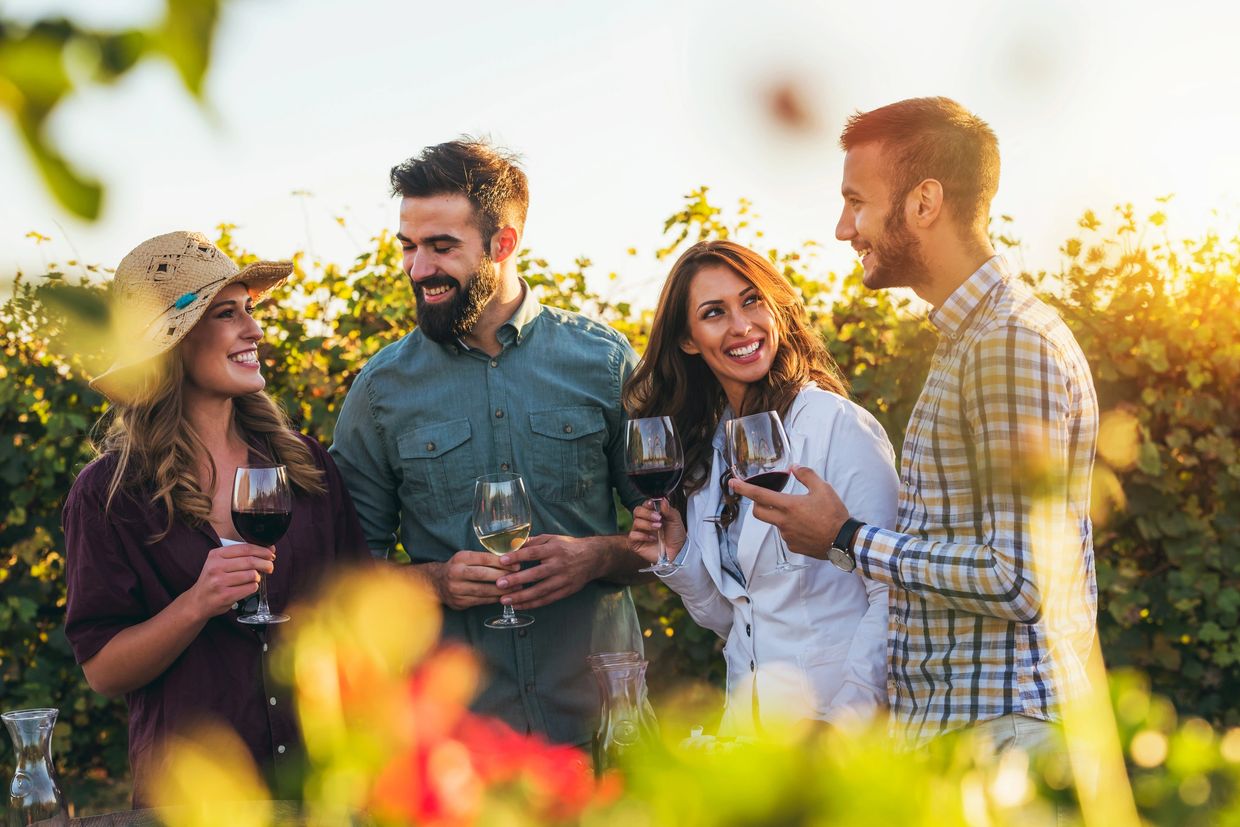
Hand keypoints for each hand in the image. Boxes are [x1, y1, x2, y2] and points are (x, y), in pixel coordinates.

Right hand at [189, 543, 274, 618]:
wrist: (197, 601)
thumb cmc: (213, 580)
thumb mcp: (219, 563)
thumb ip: (240, 555)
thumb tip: (268, 550)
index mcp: (216, 555)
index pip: (245, 548)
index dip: (261, 550)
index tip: (270, 553)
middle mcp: (216, 567)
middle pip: (250, 561)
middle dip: (265, 563)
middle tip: (270, 567)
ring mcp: (220, 582)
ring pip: (252, 575)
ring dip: (258, 577)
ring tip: (256, 578)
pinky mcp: (225, 596)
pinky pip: (250, 588)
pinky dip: (254, 587)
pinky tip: (249, 587)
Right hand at [424, 551, 520, 610]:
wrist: (436, 583)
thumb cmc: (458, 568)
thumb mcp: (467, 558)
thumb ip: (485, 558)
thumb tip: (511, 559)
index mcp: (461, 558)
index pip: (484, 559)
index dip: (502, 563)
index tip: (516, 565)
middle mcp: (456, 572)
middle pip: (484, 575)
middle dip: (504, 577)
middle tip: (519, 578)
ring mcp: (456, 589)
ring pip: (483, 590)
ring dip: (501, 590)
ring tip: (515, 589)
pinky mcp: (459, 602)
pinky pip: (481, 601)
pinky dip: (494, 598)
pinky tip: (503, 596)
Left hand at [495, 535, 603, 610]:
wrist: (593, 557)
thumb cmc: (568, 546)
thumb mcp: (552, 539)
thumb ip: (533, 542)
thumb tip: (513, 544)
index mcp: (554, 549)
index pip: (533, 553)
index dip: (517, 556)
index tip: (502, 560)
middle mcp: (559, 565)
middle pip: (536, 574)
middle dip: (516, 580)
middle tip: (499, 584)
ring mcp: (563, 579)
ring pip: (541, 590)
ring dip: (522, 596)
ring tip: (505, 600)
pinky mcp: (566, 591)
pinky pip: (547, 599)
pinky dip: (533, 604)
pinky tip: (519, 606)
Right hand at [629, 500, 686, 564]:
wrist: (678, 552)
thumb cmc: (676, 537)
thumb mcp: (675, 521)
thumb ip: (668, 510)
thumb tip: (662, 499)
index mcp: (653, 515)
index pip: (645, 505)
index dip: (647, 504)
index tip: (652, 504)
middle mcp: (645, 522)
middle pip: (637, 511)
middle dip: (647, 513)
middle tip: (658, 518)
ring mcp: (640, 532)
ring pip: (635, 522)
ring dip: (648, 524)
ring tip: (658, 528)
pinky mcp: (636, 543)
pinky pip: (633, 535)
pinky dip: (643, 536)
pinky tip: (653, 539)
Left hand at [728, 466, 848, 558]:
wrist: (844, 541)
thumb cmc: (834, 514)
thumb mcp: (823, 488)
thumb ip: (806, 475)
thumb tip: (794, 467)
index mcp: (789, 505)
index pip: (759, 495)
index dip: (743, 488)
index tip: (732, 483)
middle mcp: (783, 522)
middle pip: (758, 513)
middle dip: (757, 504)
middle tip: (768, 499)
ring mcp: (787, 536)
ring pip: (775, 523)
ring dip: (780, 517)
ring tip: (803, 515)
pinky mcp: (793, 546)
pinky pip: (786, 535)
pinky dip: (791, 529)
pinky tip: (807, 527)